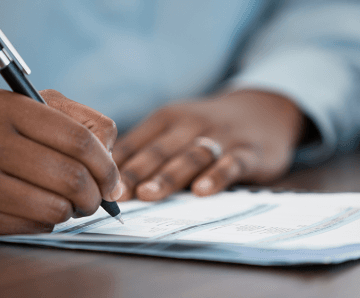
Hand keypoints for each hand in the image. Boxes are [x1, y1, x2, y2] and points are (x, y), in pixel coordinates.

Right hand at [0, 89, 122, 234]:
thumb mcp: (27, 108)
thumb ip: (77, 121)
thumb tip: (112, 160)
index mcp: (3, 105)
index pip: (79, 139)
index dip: (107, 165)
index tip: (112, 179)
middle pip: (71, 177)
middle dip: (95, 195)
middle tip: (95, 198)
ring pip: (54, 208)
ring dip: (72, 212)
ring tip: (67, 204)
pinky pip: (32, 227)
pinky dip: (45, 222)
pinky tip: (35, 209)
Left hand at [112, 89, 304, 200]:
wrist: (264, 110)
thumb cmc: (206, 128)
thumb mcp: (175, 129)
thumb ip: (146, 151)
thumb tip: (103, 179)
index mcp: (167, 119)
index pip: (136, 143)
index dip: (116, 164)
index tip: (95, 183)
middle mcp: (191, 124)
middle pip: (159, 150)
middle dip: (136, 172)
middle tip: (116, 194)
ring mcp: (221, 137)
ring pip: (191, 156)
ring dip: (169, 176)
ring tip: (150, 194)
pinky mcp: (249, 151)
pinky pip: (232, 163)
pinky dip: (217, 175)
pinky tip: (203, 191)